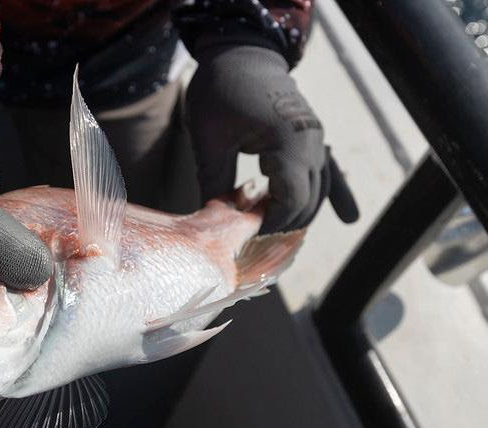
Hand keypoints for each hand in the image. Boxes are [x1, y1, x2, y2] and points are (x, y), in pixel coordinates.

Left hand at [187, 42, 356, 232]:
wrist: (240, 52)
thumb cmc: (220, 90)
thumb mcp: (209, 138)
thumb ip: (215, 181)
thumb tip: (215, 223)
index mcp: (287, 139)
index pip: (290, 199)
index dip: (272, 225)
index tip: (248, 239)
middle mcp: (311, 140)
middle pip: (309, 199)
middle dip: (285, 225)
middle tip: (256, 245)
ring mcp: (316, 137)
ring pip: (319, 189)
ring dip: (302, 214)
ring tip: (280, 240)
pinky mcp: (313, 136)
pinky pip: (329, 170)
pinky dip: (336, 193)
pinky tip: (349, 217)